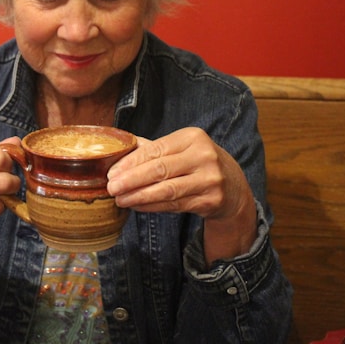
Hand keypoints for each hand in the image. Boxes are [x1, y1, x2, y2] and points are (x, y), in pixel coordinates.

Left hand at [106, 128, 256, 262]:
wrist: (233, 188)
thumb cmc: (198, 164)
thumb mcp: (182, 149)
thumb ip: (154, 149)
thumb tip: (118, 150)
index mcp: (193, 137)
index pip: (156, 149)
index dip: (131, 162)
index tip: (112, 172)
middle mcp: (204, 156)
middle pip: (160, 169)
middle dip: (131, 180)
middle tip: (111, 187)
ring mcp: (210, 179)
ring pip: (166, 190)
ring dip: (139, 196)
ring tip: (120, 199)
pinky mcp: (211, 201)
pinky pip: (174, 205)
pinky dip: (152, 206)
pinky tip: (137, 206)